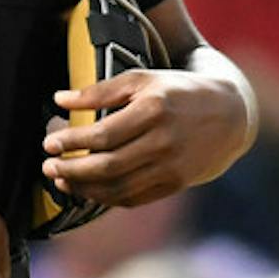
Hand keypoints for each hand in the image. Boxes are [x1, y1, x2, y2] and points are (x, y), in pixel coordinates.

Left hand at [42, 69, 251, 208]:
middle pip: (109, 166)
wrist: (231, 114)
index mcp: (155, 110)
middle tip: (47, 166)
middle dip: (72, 169)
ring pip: (120, 187)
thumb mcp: (142, 79)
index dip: (72, 142)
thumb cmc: (177, 91)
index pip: (104, 134)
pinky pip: (136, 198)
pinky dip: (108, 197)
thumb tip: (59, 99)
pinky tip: (88, 190)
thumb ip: (100, 90)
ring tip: (61, 179)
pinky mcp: (177, 184)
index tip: (48, 143)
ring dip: (85, 188)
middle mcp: (165, 142)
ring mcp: (173, 167)